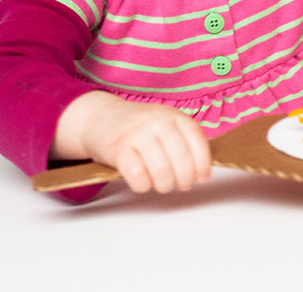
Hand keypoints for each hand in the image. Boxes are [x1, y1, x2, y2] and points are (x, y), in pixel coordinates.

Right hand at [51, 91, 211, 193]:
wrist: (99, 117)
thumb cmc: (138, 128)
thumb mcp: (165, 125)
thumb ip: (183, 141)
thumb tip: (202, 171)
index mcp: (174, 116)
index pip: (197, 141)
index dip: (203, 164)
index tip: (202, 178)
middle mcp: (157, 122)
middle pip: (181, 158)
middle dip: (185, 178)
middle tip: (182, 185)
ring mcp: (137, 133)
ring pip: (161, 169)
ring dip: (165, 185)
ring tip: (163, 185)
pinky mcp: (117, 147)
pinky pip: (137, 175)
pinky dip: (143, 185)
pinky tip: (143, 183)